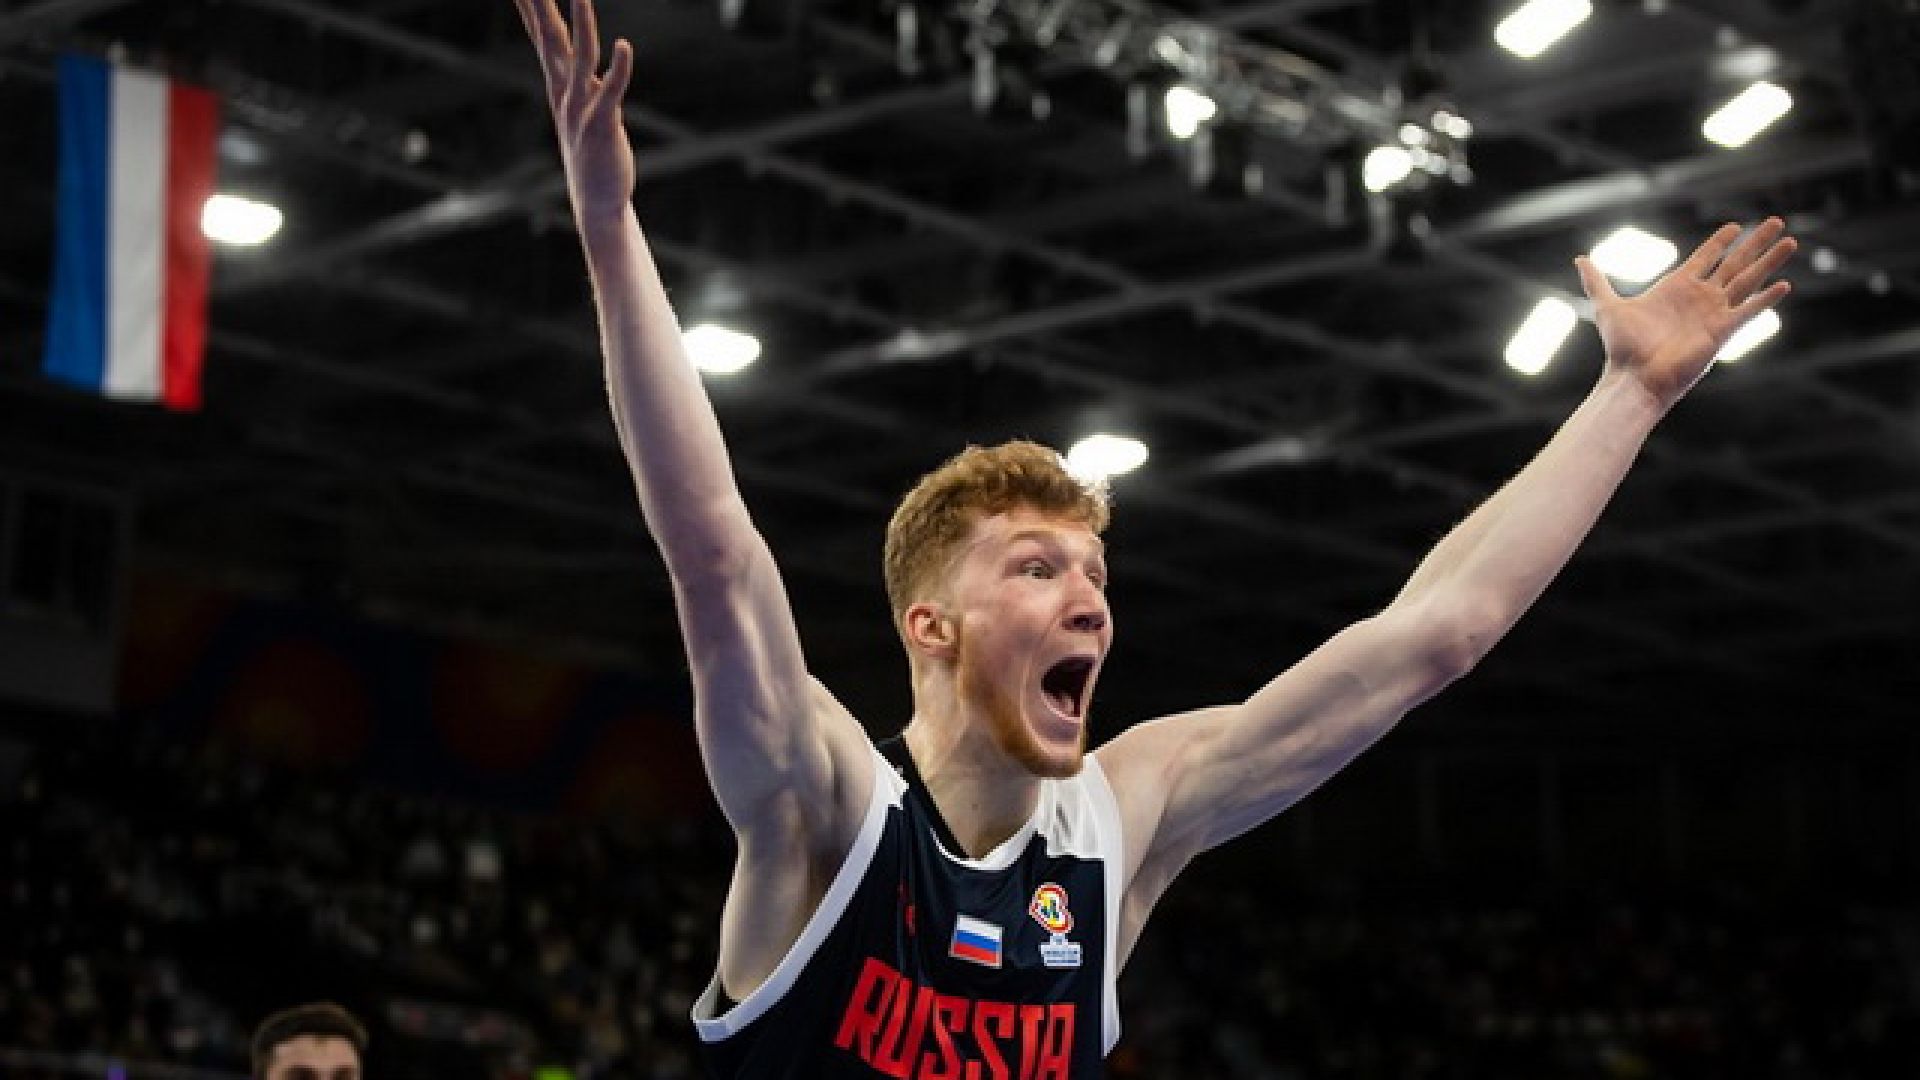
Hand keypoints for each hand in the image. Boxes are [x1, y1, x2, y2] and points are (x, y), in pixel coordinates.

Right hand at [513, 0, 635, 219]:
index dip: (531, 8)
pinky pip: (612, 91)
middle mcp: (565, 92)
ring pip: (580, 56)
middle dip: (539, 5)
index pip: (543, 37)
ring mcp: (581, 108)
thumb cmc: (593, 157)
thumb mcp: (584, 111)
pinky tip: (625, 46)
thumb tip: (590, 64)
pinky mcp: (602, 125)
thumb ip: (586, 84)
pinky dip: (619, 69)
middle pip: (549, 38)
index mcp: (560, 86)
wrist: (597, 202)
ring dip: (581, 23)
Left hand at [1576, 218, 1796, 408]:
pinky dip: (1765, 298)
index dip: (1720, 241)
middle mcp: (1699, 298)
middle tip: (1776, 222)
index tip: (1735, 226)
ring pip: (1747, 280)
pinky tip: (1783, 285)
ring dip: (1770, 261)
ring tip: (1791, 241)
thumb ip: (1597, 282)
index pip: (1705, 257)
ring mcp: (1713, 313)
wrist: (1634, 377)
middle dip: (1755, 242)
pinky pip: (1748, 311)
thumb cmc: (1622, 347)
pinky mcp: (1722, 331)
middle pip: (1734, 263)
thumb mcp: (1607, 306)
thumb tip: (1580, 260)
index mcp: (1676, 288)